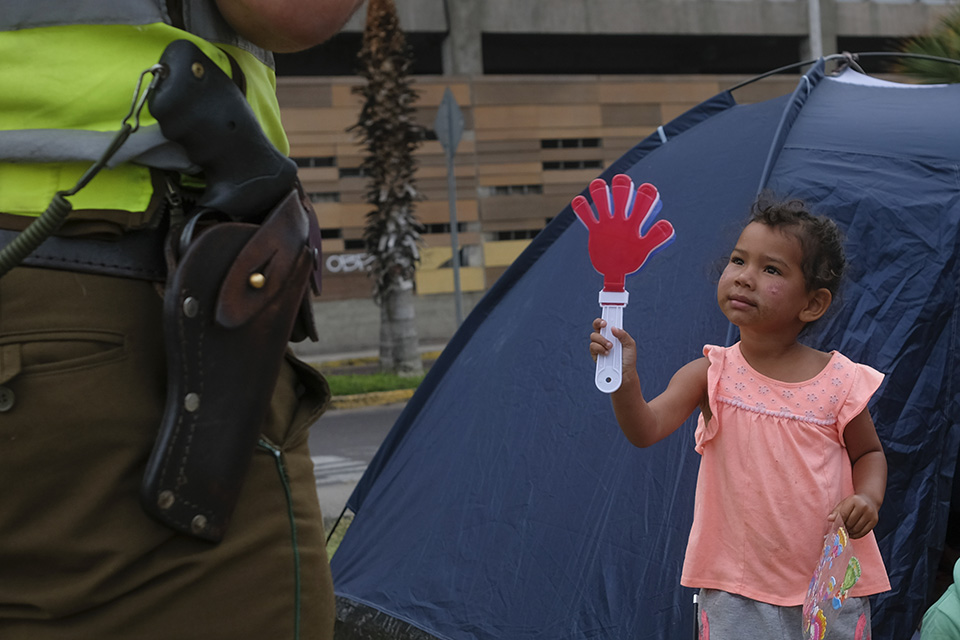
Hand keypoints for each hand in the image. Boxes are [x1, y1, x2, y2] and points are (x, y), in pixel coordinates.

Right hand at [572, 174, 674, 291]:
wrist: (614, 272)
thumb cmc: (632, 260)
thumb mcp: (645, 250)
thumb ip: (656, 239)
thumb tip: (668, 224)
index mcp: (636, 222)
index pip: (643, 203)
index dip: (645, 193)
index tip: (646, 189)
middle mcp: (622, 219)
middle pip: (622, 197)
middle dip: (622, 187)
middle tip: (621, 180)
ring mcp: (607, 223)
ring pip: (603, 202)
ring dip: (601, 192)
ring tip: (599, 186)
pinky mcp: (595, 230)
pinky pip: (587, 216)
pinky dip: (582, 208)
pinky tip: (579, 201)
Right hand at [589, 318, 636, 374]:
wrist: (625, 373)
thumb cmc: (628, 358)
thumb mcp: (630, 345)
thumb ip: (623, 335)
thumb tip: (613, 328)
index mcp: (612, 334)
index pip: (605, 324)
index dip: (603, 319)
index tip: (605, 319)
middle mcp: (604, 338)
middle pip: (596, 326)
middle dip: (599, 324)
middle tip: (605, 326)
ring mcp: (598, 346)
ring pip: (593, 336)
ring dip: (602, 340)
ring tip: (610, 347)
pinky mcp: (595, 354)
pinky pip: (592, 347)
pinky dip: (599, 349)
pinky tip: (606, 353)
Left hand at [829, 494, 879, 538]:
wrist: (869, 500)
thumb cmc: (853, 503)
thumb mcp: (843, 504)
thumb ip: (836, 512)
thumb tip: (829, 519)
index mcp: (854, 500)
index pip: (844, 514)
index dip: (838, 522)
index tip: (835, 526)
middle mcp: (864, 507)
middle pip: (850, 522)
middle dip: (844, 527)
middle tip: (840, 529)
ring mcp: (870, 514)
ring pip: (857, 528)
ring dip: (850, 532)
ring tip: (846, 531)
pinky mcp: (874, 521)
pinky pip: (864, 532)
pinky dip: (856, 535)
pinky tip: (852, 534)